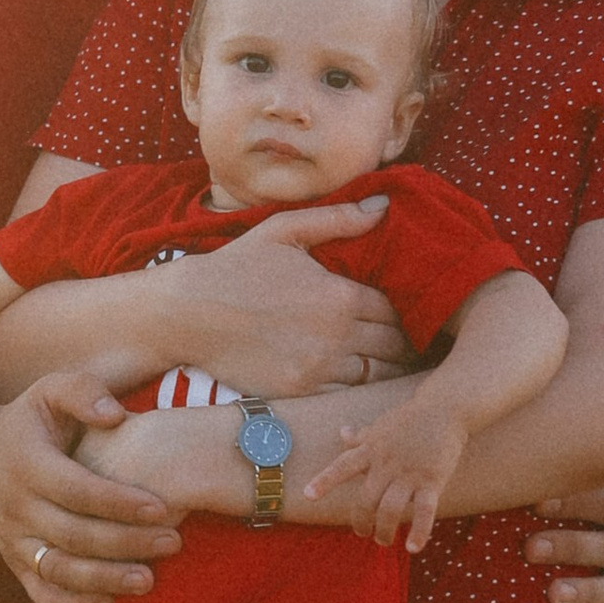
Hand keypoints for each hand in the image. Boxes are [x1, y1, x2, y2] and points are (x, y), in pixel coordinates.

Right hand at [0, 375, 182, 602]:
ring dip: (105, 580)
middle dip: (126, 543)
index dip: (118, 502)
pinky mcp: (16, 565)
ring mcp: (13, 541)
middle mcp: (16, 507)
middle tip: (173, 542)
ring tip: (150, 580)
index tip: (161, 507)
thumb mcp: (49, 390)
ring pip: (59, 571)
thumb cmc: (31, 422)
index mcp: (27, 464)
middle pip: (73, 535)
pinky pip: (42, 595)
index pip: (76, 489)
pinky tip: (113, 602)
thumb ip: (83, 391)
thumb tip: (115, 416)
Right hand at [154, 206, 410, 397]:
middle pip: (396, 345)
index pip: (397, 309)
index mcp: (340, 295)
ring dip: (390, 370)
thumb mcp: (283, 230)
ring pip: (379, 376)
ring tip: (397, 364)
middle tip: (415, 342)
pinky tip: (362, 381)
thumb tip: (383, 205)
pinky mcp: (301, 392)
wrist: (189, 313)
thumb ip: (337, 219)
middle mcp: (337, 335)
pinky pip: (349, 396)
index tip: (411, 312)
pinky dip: (361, 390)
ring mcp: (319, 368)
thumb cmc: (236, 268)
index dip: (408, 310)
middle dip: (408, 343)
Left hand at [298, 398, 469, 551]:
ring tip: (383, 541)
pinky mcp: (432, 480)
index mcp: (371, 449)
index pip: (342, 466)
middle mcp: (386, 463)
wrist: (445, 408)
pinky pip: (424, 511)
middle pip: (365, 499)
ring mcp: (409, 473)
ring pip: (390, 509)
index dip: (325, 481)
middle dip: (361, 521)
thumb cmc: (410, 418)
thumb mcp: (381, 426)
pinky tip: (413, 548)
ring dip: (384, 530)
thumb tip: (341, 432)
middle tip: (363, 533)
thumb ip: (361, 436)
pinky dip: (419, 531)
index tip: (307, 495)